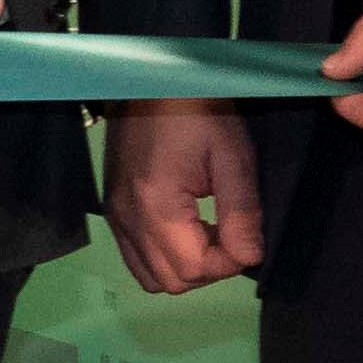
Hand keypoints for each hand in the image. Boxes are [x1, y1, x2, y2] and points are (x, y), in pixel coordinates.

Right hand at [106, 98, 264, 295]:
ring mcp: (114, 215)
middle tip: (228, 233)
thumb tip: (250, 259)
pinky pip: (135, 257)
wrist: (154, 80)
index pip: (194, 269)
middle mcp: (127, 217)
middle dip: (208, 269)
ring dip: (185, 267)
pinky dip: (163, 256)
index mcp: (155, 203)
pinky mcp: (112, 210)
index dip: (228, 263)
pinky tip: (184, 227)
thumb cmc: (200, 112)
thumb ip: (242, 213)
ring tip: (206, 233)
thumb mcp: (233, 157)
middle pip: (171, 282)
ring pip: (150, 276)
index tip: (245, 235)